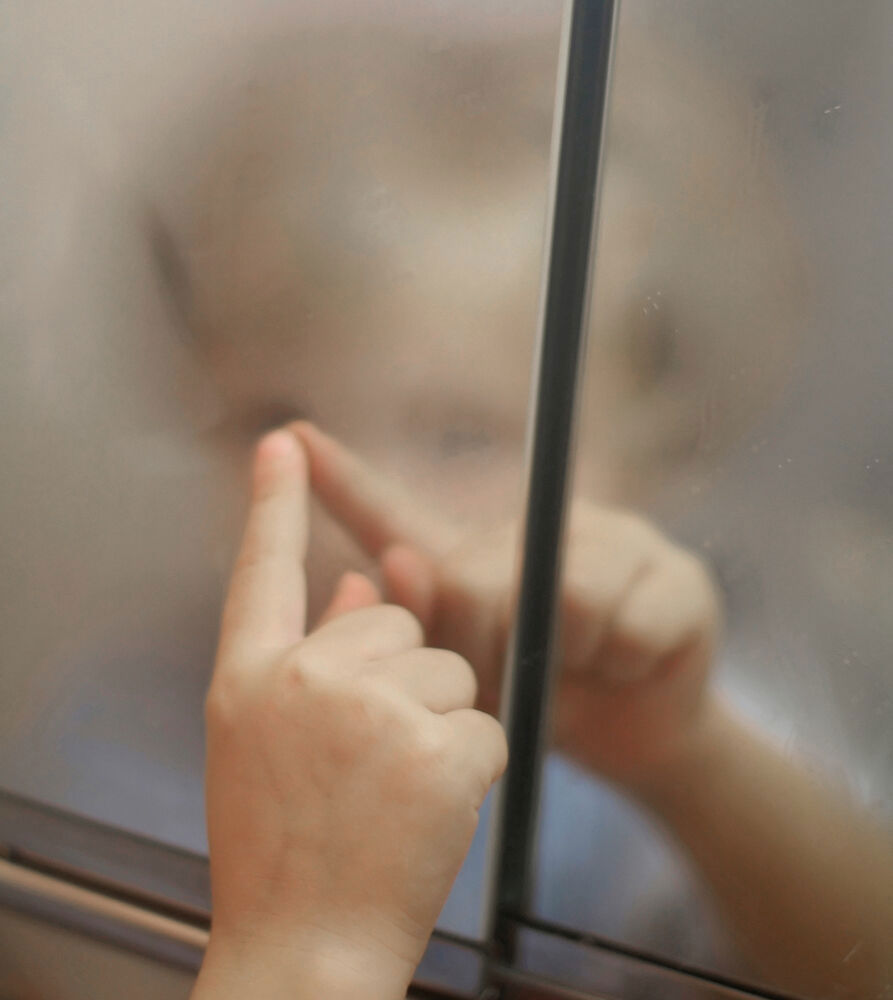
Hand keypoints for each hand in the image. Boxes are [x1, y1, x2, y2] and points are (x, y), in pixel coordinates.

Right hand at [195, 430, 506, 999]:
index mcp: (249, 681)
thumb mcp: (270, 746)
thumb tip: (357, 576)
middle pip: (398, 624)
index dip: (275, 503)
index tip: (285, 442)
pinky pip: (483, 727)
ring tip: (394, 796)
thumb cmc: (284, 851)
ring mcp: (367, 711)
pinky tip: (425, 816)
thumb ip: (314, 652)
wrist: (302, 952)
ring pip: (452, 673)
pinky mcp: (434, 749)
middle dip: (405, 680)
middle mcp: (302, 681)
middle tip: (371, 762)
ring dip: (440, 727)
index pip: (261, 570)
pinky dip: (471, 771)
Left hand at [291, 422, 720, 787]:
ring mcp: (612, 541)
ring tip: (586, 668)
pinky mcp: (674, 572)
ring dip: (568, 658)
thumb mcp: (479, 686)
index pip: (396, 516)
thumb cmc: (543, 710)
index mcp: (476, 563)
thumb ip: (433, 639)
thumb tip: (396, 567)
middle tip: (516, 678)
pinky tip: (633, 664)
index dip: (341, 480)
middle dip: (486, 647)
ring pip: (564, 594)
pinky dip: (626, 662)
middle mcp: (537, 530)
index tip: (289, 436)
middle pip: (476, 574)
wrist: (638, 743)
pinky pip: (631, 620)